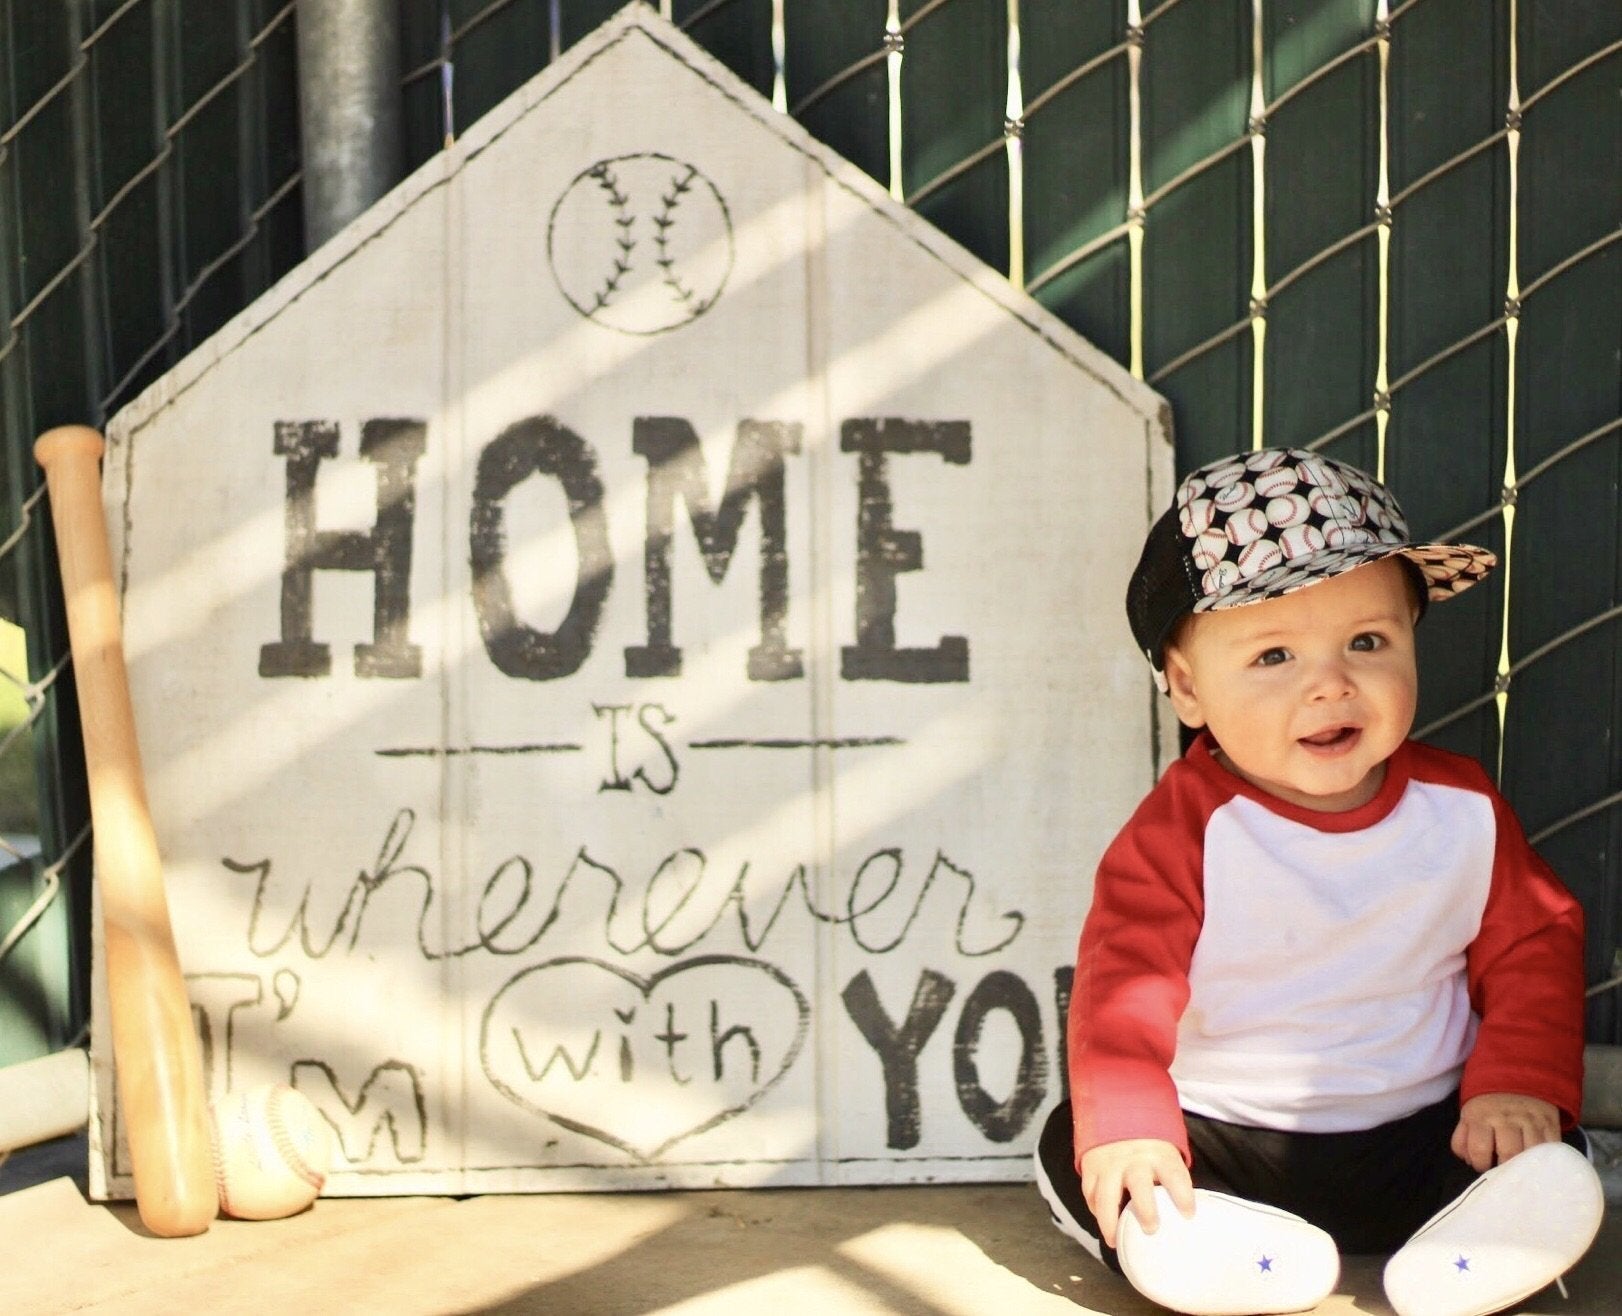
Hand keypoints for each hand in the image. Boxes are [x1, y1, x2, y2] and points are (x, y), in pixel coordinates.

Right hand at [1079, 1138, 1195, 1249]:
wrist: (1116, 1112)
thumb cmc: (1148, 1144)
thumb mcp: (1165, 1153)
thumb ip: (1171, 1178)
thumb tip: (1182, 1214)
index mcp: (1159, 1155)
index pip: (1174, 1175)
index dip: (1183, 1196)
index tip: (1188, 1215)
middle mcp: (1134, 1159)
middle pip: (1139, 1185)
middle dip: (1145, 1210)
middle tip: (1150, 1229)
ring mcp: (1110, 1163)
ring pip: (1105, 1195)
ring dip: (1109, 1221)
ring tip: (1114, 1240)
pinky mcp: (1091, 1165)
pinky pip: (1090, 1192)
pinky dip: (1094, 1209)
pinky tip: (1102, 1220)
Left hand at [1451, 1093, 1560, 1171]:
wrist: (1517, 1075)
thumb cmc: (1489, 1102)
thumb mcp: (1469, 1113)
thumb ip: (1462, 1138)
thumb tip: (1468, 1161)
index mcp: (1481, 1116)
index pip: (1479, 1150)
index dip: (1479, 1165)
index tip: (1483, 1166)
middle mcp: (1506, 1118)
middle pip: (1508, 1154)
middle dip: (1505, 1170)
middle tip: (1503, 1172)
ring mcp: (1531, 1121)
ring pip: (1531, 1155)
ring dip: (1525, 1168)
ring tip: (1520, 1170)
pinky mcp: (1550, 1124)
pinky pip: (1550, 1150)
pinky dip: (1544, 1160)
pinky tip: (1537, 1163)